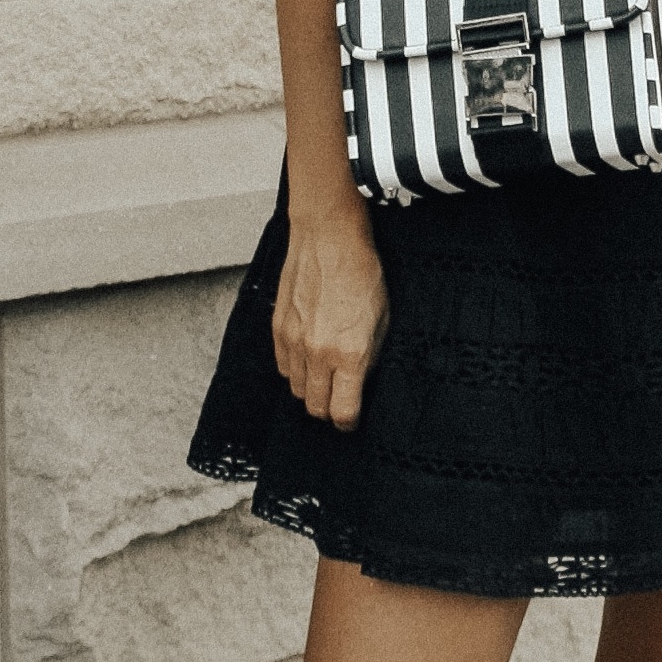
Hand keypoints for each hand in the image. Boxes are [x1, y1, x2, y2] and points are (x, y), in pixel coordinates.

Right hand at [272, 207, 388, 429]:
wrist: (329, 238)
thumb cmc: (361, 272)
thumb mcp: (383, 319)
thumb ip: (370, 356)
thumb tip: (362, 381)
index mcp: (350, 354)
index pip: (343, 411)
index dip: (348, 423)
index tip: (350, 421)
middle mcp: (319, 353)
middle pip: (315, 407)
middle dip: (328, 411)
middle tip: (337, 403)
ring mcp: (294, 342)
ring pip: (297, 390)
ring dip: (310, 390)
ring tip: (324, 380)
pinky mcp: (278, 328)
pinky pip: (283, 367)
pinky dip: (295, 370)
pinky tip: (308, 360)